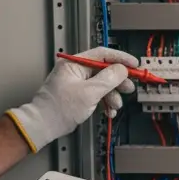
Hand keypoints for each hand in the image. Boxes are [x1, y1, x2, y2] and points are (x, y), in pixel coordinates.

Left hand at [6, 47, 138, 152]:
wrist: (44, 125)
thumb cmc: (59, 109)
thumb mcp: (89, 92)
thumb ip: (108, 79)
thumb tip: (122, 69)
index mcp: (74, 64)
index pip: (102, 54)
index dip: (120, 58)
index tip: (134, 64)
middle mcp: (76, 70)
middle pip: (104, 70)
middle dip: (118, 81)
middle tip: (129, 88)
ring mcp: (77, 83)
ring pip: (103, 84)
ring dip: (112, 95)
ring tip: (116, 105)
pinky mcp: (79, 95)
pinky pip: (97, 94)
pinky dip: (105, 102)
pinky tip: (109, 110)